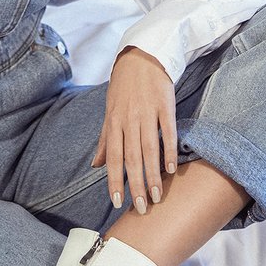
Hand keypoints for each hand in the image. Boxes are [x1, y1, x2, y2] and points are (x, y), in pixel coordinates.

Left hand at [92, 47, 177, 214]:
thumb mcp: (109, 112)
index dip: (114, 180)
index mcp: (113, 122)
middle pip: (131, 157)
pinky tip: (170, 169)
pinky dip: (168, 150)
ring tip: (157, 195)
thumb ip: (104, 140)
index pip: (112, 157)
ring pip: (149, 149)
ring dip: (153, 174)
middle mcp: (128, 119)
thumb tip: (95, 166)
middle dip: (136, 184)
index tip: (117, 202)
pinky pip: (167, 131)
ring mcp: (147, 112)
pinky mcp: (165, 105)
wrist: (142, 57)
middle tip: (141, 208)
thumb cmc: (124, 88)